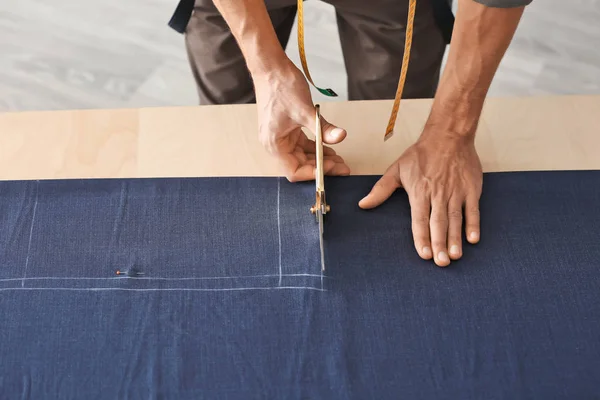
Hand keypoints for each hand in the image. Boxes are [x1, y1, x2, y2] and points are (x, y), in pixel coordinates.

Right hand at [253, 60, 349, 181]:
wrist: (271, 67)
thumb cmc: (280, 87)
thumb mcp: (305, 110)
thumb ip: (323, 128)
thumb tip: (340, 137)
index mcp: (274, 144)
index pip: (295, 170)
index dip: (314, 173)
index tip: (332, 168)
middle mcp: (275, 144)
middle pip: (300, 164)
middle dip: (322, 166)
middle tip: (343, 167)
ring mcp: (281, 137)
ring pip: (303, 155)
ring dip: (320, 158)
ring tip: (340, 159)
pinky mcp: (287, 129)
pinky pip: (302, 144)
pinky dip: (316, 147)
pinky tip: (330, 147)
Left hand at [359, 131, 482, 266]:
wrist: (448, 136)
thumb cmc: (421, 154)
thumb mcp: (397, 170)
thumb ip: (381, 190)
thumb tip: (363, 205)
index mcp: (420, 192)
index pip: (419, 219)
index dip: (421, 237)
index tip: (423, 254)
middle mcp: (438, 194)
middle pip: (438, 223)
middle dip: (439, 243)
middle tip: (440, 263)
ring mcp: (456, 192)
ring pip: (455, 219)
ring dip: (455, 238)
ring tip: (454, 256)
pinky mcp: (471, 189)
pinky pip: (472, 209)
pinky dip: (473, 224)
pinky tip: (472, 239)